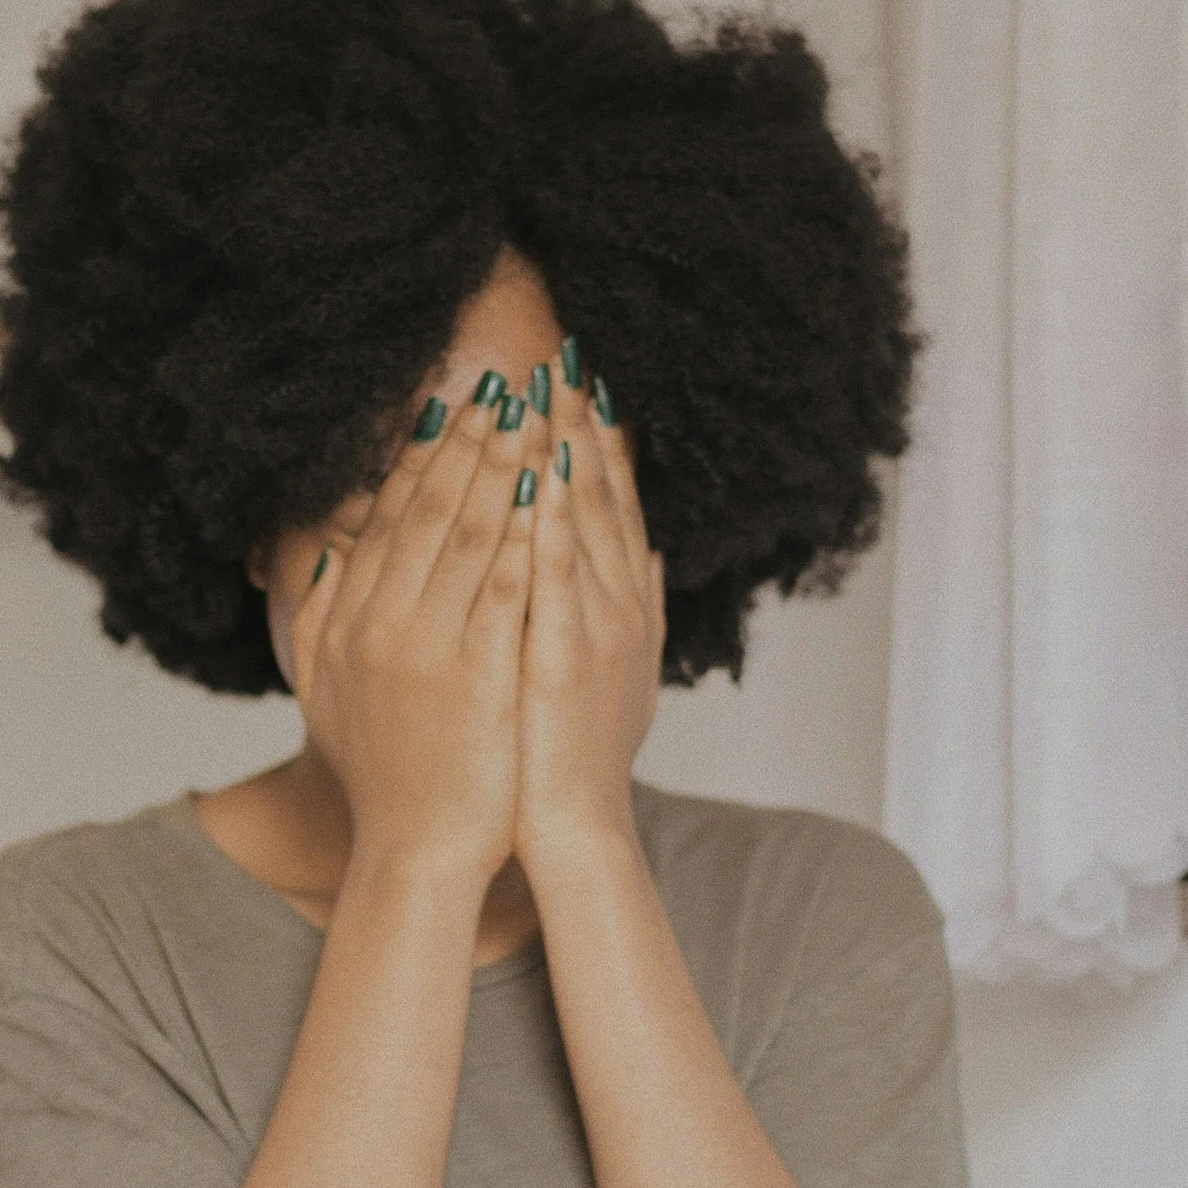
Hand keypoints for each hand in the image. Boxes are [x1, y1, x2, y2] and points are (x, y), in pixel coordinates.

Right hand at [288, 378, 550, 883]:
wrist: (416, 848)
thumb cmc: (382, 771)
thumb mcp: (327, 685)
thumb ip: (322, 613)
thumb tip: (331, 545)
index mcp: (351, 619)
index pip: (390, 517)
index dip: (425, 456)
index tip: (455, 408)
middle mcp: (382, 624)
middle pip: (429, 511)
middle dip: (470, 442)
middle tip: (504, 389)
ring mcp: (429, 648)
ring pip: (469, 535)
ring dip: (502, 469)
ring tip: (532, 419)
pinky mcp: (478, 675)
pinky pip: (505, 587)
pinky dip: (525, 535)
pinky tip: (550, 494)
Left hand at [515, 343, 664, 866]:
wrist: (570, 827)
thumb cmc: (572, 756)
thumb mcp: (611, 671)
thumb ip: (627, 607)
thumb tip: (647, 553)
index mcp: (622, 604)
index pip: (609, 505)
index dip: (598, 442)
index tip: (580, 385)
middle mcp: (620, 605)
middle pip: (601, 497)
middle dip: (580, 425)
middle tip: (564, 359)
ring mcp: (599, 626)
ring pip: (583, 520)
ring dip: (566, 451)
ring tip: (549, 390)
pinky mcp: (568, 654)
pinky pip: (558, 573)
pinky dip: (552, 519)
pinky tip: (541, 470)